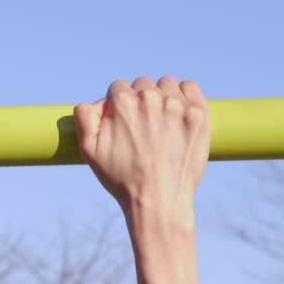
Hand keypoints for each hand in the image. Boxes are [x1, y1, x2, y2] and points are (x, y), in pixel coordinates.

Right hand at [75, 77, 209, 223]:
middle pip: (142, 84)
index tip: (122, 121)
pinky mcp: (198, 114)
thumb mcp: (89, 152)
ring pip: (166, 84)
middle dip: (139, 100)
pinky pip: (190, 88)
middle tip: (142, 126)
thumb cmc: (122, 179)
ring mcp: (177, 105)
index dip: (117, 105)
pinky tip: (178, 113)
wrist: (158, 200)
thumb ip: (84, 119)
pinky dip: (185, 95)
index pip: (118, 88)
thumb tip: (89, 103)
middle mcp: (150, 98)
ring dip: (162, 96)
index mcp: (122, 103)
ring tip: (161, 120)